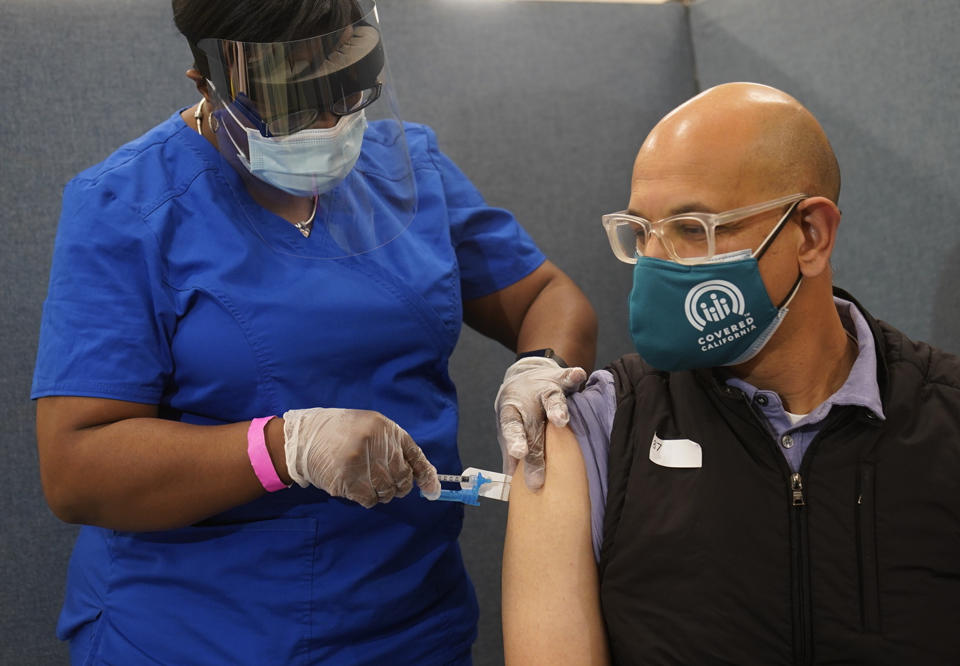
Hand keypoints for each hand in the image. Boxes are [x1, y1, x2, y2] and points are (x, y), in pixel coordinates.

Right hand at [282, 408, 440, 507]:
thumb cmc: (342, 433)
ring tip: (365, 479)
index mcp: (385, 428)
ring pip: (387, 492)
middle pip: (403, 479)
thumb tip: (425, 480)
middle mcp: (376, 445)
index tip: (432, 490)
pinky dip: (367, 498)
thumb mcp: (372, 428)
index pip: (415, 456)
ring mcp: (362, 465)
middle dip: (398, 485)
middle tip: (384, 480)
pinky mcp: (348, 482)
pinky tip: (355, 485)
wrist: (304, 438)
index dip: (425, 475)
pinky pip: (370, 500)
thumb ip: (397, 448)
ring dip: (380, 492)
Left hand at [495, 357, 586, 488]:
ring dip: (555, 409)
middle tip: (536, 459)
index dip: (515, 441)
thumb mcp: (511, 426)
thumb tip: (510, 477)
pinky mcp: (559, 380)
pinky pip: (567, 378)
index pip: (512, 429)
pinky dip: (572, 376)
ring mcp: (543, 390)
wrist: (524, 376)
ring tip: (560, 419)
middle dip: (536, 444)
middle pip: (532, 425)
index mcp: (512, 413)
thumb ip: (510, 450)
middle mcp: (527, 402)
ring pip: (550, 400)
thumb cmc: (520, 410)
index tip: (519, 454)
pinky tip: (579, 375)